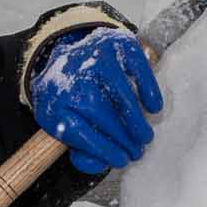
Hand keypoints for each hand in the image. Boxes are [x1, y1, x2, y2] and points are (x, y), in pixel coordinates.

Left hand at [31, 27, 164, 173]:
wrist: (70, 52)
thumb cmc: (72, 98)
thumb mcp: (64, 124)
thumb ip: (80, 149)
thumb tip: (95, 163)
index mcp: (53, 100)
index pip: (77, 131)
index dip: (103, 149)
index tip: (122, 161)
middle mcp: (69, 76)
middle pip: (99, 113)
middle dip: (123, 138)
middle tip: (138, 152)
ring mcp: (92, 56)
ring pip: (119, 93)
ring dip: (136, 119)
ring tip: (145, 137)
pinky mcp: (114, 43)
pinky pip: (135, 67)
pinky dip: (147, 88)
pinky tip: (153, 107)